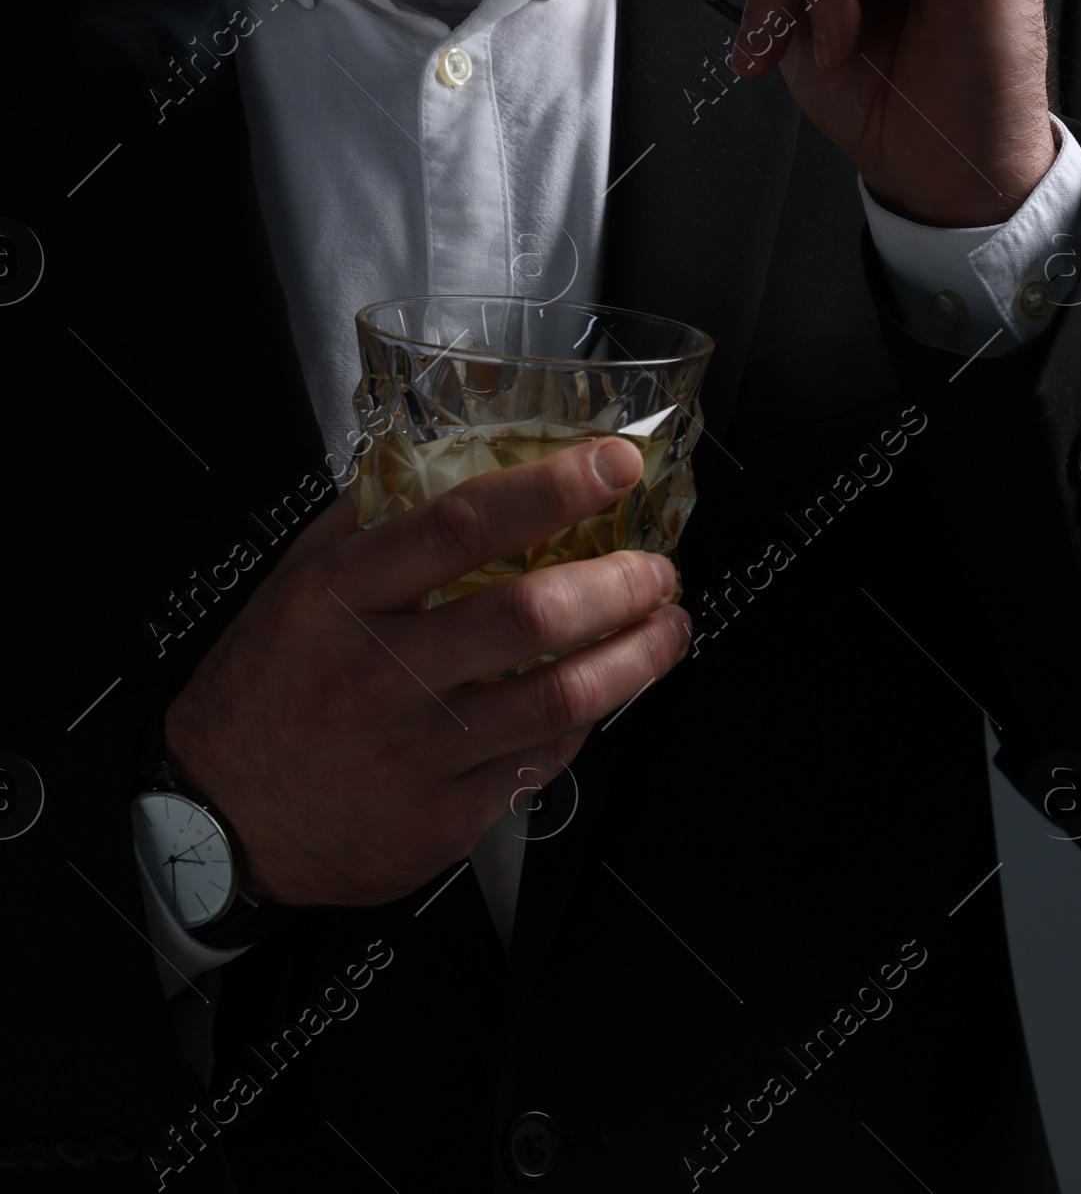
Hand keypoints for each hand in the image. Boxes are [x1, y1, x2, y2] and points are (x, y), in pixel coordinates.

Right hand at [164, 439, 689, 906]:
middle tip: (657, 566)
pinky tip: (604, 695)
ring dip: (635, 657)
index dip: (553, 488)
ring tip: (667, 627)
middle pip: (529, 615)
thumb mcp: (298, 579)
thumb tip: (464, 454)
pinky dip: (584, 723)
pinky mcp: (440, 823)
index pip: (464, 524)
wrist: (217, 818)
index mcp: (343, 596)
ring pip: (557, 698)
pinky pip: (539, 766)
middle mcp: (380, 673)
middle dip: (619, 582)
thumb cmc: (267, 683)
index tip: (616, 464)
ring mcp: (413, 754)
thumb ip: (376, 517)